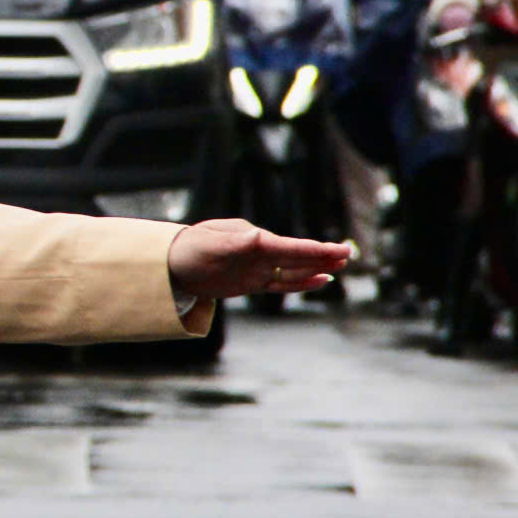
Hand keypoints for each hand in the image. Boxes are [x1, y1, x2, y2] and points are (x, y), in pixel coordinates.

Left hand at [166, 219, 350, 300]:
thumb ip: (235, 244)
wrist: (168, 263)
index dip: (315, 250)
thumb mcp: (209, 246)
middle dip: (322, 256)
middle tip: (349, 253)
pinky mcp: (251, 281)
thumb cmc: (187, 250)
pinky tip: (319, 280)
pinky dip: (301, 281)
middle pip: (297, 256)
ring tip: (341, 264)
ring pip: (293, 268)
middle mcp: (258, 251)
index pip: (290, 247)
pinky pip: (281, 282)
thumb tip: (257, 235)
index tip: (338, 250)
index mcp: (252, 240)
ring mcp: (256, 267)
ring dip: (316, 267)